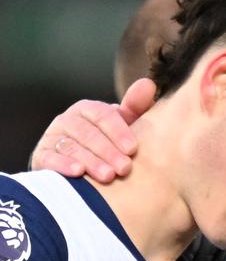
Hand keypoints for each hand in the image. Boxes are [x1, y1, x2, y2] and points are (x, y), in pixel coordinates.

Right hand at [30, 78, 155, 182]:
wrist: (83, 168)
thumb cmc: (110, 143)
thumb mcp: (124, 126)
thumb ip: (135, 108)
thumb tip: (149, 84)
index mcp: (88, 109)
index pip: (103, 116)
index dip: (119, 132)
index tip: (133, 149)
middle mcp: (67, 120)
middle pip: (88, 133)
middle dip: (108, 151)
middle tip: (125, 168)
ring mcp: (53, 137)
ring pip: (71, 147)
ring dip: (91, 161)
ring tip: (108, 176)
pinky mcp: (41, 156)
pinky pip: (50, 158)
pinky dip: (63, 165)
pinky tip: (78, 173)